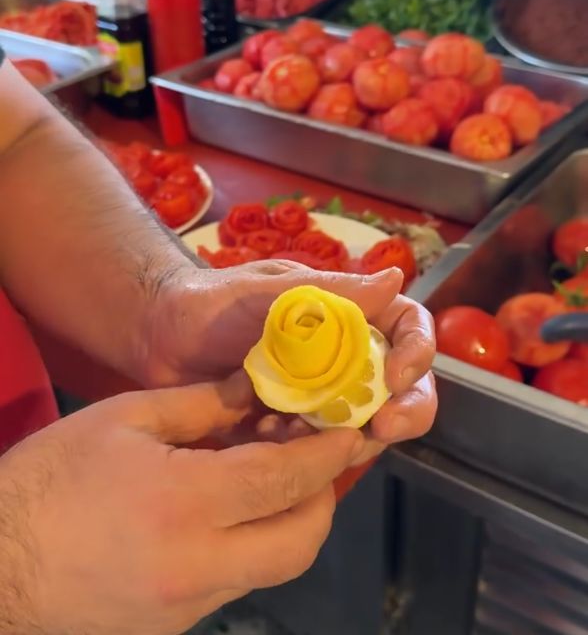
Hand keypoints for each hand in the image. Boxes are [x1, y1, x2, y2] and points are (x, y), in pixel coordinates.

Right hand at [0, 375, 363, 634]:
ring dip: (291, 520)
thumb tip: (256, 390)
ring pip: (274, 565)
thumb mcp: (124, 420)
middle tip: (315, 456)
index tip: (350, 430)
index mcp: (185, 503)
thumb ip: (201, 404)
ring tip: (274, 478)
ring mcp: (189, 605)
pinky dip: (251, 543)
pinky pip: (236, 581)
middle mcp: (199, 564)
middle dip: (324, 495)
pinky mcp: (174, 625)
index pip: (286, 479)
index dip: (328, 452)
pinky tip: (228, 510)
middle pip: (302, 540)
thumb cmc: (51, 479)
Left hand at [143, 261, 436, 461]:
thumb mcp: (268, 291)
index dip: (416, 352)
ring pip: (365, 426)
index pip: (407, 328)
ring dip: (348, 437)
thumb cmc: (211, 302)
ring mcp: (319, 398)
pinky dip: (306, 455)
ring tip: (297, 429)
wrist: (157, 338)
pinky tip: (268, 438)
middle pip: (402, 388)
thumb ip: (330, 291)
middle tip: (379, 428)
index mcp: (347, 316)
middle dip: (404, 411)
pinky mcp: (291, 432)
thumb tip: (396, 276)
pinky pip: (319, 454)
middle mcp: (343, 358)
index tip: (395, 376)